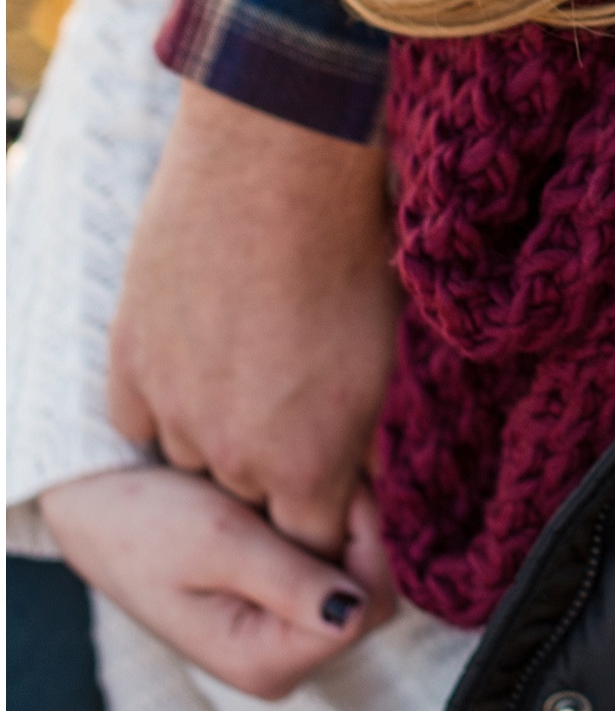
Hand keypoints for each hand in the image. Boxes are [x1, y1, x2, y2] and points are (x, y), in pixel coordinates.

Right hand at [40, 466, 398, 698]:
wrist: (95, 508)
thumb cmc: (143, 522)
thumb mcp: (218, 541)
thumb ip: (289, 579)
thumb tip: (353, 612)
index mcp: (261, 661)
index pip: (365, 608)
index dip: (366, 541)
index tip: (340, 482)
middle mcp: (278, 660)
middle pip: (368, 594)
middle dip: (355, 532)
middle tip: (322, 472)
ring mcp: (279, 634)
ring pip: (355, 575)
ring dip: (338, 525)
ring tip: (297, 480)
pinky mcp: (278, 604)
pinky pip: (331, 564)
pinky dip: (323, 525)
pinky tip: (290, 495)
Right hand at [108, 82, 399, 558]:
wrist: (274, 167)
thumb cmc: (354, 254)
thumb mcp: (390, 360)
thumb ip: (369, 440)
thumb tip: (368, 479)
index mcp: (307, 464)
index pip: (314, 543)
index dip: (334, 513)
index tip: (347, 479)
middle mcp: (230, 453)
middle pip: (253, 498)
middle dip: (280, 467)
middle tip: (305, 399)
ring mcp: (171, 406)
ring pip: (192, 456)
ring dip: (220, 430)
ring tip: (257, 363)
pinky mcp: (128, 359)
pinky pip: (142, 415)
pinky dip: (169, 397)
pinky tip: (202, 355)